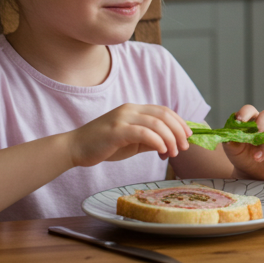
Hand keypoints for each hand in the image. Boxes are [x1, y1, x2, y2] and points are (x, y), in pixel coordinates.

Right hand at [67, 103, 190, 167]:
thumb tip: (171, 145)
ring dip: (170, 138)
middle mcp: (130, 110)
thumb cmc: (103, 145)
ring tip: (173, 152)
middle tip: (184, 146)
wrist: (75, 148)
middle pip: (163, 115)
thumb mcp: (131, 142)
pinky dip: (157, 141)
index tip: (188, 136)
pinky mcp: (116, 130)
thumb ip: (149, 140)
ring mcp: (122, 118)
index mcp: (134, 110)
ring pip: (156, 124)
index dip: (179, 122)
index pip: (163, 111)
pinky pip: (144, 133)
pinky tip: (162, 151)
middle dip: (178, 130)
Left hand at [222, 105, 263, 180]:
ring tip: (258, 157)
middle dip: (262, 124)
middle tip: (255, 135)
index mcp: (253, 121)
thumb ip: (231, 143)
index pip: (250, 110)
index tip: (239, 120)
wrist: (252, 172)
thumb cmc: (243, 155)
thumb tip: (230, 139)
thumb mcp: (234, 150)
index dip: (245, 113)